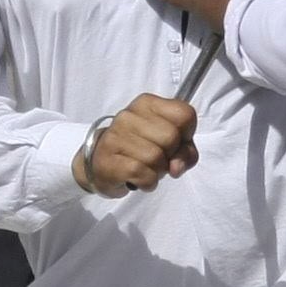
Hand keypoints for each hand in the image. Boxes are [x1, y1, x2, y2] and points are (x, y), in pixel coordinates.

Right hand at [77, 93, 199, 193]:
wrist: (98, 163)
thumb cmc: (138, 150)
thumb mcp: (168, 144)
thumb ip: (185, 152)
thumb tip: (177, 166)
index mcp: (147, 104)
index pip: (185, 114)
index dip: (187, 135)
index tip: (175, 143)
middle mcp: (129, 115)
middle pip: (171, 137)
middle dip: (170, 155)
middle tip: (156, 159)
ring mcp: (116, 136)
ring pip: (156, 158)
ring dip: (157, 172)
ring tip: (145, 168)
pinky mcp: (108, 160)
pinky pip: (143, 175)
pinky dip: (147, 182)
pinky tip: (138, 178)